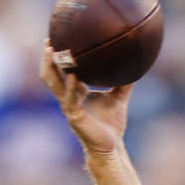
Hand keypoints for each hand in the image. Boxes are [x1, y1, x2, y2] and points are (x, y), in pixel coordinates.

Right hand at [40, 40, 131, 156]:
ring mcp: (69, 107)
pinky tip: (74, 77)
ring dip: (51, 69)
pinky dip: (71, 88)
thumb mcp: (119, 98)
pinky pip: (70, 99)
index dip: (55, 57)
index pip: (60, 71)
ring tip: (53, 53)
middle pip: (50, 75)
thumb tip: (137, 64)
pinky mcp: (74, 117)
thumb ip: (125, 82)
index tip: (55, 38)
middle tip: (48, 41)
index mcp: (75, 92)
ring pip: (53, 85)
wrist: (112, 146)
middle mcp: (68, 98)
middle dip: (46, 59)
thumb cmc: (112, 124)